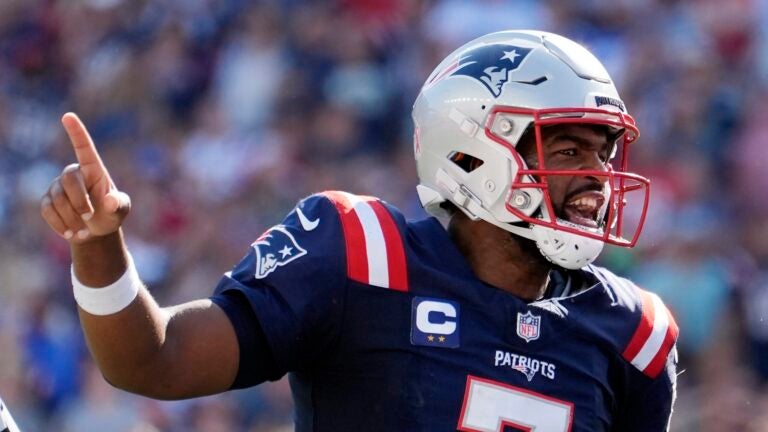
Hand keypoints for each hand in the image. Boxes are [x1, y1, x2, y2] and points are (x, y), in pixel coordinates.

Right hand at [40, 113, 130, 242]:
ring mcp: (58, 186)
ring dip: (71, 218)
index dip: (76, 132)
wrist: (96, 230)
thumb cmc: (111, 213)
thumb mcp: (121, 210)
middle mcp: (74, 174)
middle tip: (89, 217)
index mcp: (94, 170)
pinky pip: (47, 210)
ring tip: (83, 229)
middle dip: (79, 201)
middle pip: (69, 180)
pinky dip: (60, 224)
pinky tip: (70, 232)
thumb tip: (109, 201)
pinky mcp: (47, 201)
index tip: (68, 116)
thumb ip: (119, 205)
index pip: (84, 148)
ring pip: (57, 199)